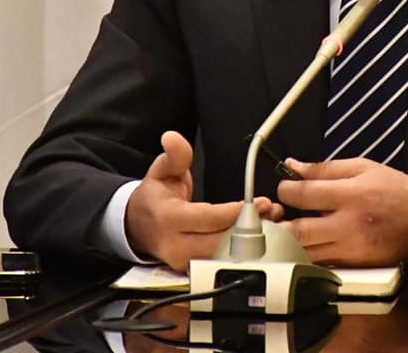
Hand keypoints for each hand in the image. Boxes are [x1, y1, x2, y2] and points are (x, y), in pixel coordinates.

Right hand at [126, 131, 282, 270]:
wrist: (136, 226)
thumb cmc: (154, 197)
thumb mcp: (161, 170)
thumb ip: (174, 155)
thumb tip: (172, 138)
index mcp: (169, 219)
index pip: (206, 219)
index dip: (233, 213)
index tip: (256, 204)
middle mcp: (176, 245)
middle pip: (220, 243)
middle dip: (248, 229)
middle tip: (270, 211)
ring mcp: (184, 262)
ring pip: (223, 256)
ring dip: (250, 241)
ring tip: (271, 221)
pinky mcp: (192, 270)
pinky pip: (220, 261)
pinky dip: (241, 250)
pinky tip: (258, 235)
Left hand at [277, 157, 407, 265]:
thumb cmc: (396, 190)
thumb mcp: (363, 167)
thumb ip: (325, 168)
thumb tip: (293, 166)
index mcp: (351, 195)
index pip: (304, 195)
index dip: (285, 189)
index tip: (284, 187)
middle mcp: (349, 225)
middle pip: (299, 231)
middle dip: (280, 222)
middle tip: (277, 213)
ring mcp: (352, 251)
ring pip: (306, 253)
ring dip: (290, 242)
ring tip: (288, 228)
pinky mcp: (355, 267)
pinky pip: (321, 265)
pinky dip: (308, 256)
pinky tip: (306, 244)